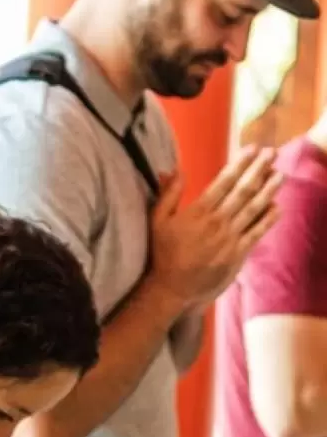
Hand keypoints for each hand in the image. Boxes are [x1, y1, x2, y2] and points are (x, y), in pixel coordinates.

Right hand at [149, 146, 280, 308]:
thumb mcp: (157, 221)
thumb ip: (167, 195)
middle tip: (272, 153)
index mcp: (198, 212)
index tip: (252, 149)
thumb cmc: (163, 253)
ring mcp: (230, 238)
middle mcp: (218, 222)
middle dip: (259, 170)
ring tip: (280, 174)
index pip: (224, 181)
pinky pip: (257, 232)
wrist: (173, 288)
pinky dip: (268, 219)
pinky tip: (277, 207)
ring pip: (254, 209)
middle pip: (243, 190)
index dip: (240, 164)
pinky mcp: (238, 253)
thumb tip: (173, 171)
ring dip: (269, 190)